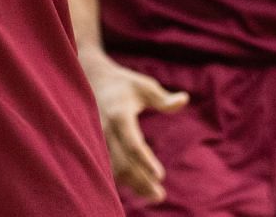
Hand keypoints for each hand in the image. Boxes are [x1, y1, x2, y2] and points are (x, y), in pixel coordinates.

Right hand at [80, 50, 186, 201]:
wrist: (91, 80)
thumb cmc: (124, 84)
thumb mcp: (144, 86)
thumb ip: (163, 98)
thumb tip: (183, 100)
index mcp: (118, 114)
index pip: (132, 143)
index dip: (145, 160)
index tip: (160, 176)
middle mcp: (105, 129)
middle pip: (122, 162)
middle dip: (141, 180)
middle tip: (160, 195)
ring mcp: (97, 139)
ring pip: (113, 168)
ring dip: (132, 184)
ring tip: (154, 195)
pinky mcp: (95, 145)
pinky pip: (107, 167)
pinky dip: (122, 180)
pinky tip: (139, 188)